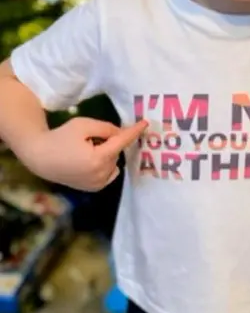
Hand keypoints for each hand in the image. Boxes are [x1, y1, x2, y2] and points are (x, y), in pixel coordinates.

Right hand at [25, 117, 147, 190]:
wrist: (41, 158)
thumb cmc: (61, 138)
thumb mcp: (83, 125)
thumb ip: (106, 128)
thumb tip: (121, 133)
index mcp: (98, 158)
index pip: (122, 142)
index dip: (134, 132)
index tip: (145, 124)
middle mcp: (101, 174)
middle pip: (116, 151)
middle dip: (109, 143)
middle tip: (91, 139)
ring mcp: (98, 184)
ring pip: (114, 162)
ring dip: (108, 155)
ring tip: (87, 151)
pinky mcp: (94, 188)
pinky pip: (110, 173)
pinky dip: (105, 165)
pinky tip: (89, 161)